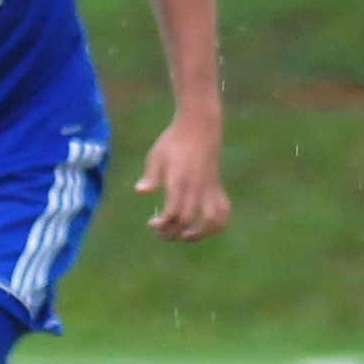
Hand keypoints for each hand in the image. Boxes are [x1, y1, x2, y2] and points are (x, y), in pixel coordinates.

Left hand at [138, 114, 229, 240]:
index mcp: (179, 181)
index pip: (172, 212)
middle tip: (161, 233)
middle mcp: (196, 188)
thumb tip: (140, 192)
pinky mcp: (217, 187)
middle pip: (188, 221)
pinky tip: (206, 227)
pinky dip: (217, 223)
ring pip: (212, 220)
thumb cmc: (174, 141)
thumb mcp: (156, 155)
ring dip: (200, 233)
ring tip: (186, 236)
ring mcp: (209, 189)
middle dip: (173, 232)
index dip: (162, 224)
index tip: (152, 224)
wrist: (200, 127)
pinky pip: (223, 210)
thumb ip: (150, 176)